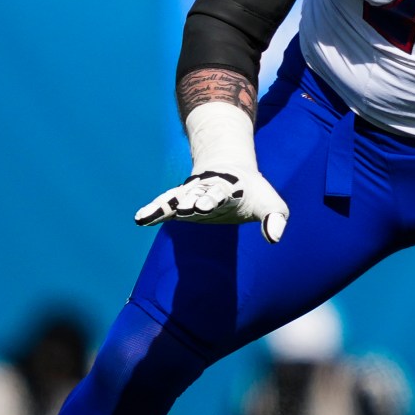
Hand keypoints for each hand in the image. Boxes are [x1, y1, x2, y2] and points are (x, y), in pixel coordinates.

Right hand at [134, 166, 290, 239]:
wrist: (232, 175)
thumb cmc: (254, 195)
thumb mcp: (271, 204)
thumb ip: (275, 219)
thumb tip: (274, 239)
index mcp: (231, 189)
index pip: (221, 193)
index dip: (212, 199)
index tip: (203, 206)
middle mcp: (208, 189)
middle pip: (197, 194)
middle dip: (191, 200)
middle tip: (183, 208)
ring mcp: (192, 194)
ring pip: (177, 198)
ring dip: (165, 206)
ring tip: (146, 216)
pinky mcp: (181, 203)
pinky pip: (165, 205)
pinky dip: (153, 211)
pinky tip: (140, 219)